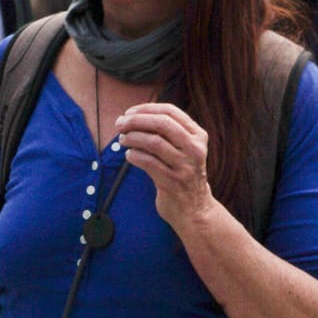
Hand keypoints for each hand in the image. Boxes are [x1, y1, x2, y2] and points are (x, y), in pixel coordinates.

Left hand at [115, 102, 214, 226]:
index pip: (171, 111)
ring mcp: (185, 167)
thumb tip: (133, 116)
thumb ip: (167, 132)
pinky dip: (134, 155)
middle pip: (162, 124)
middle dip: (136, 121)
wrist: (194, 209)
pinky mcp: (172, 182)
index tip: (129, 112)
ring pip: (154, 142)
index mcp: (198, 136)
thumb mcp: (184, 149)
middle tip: (119, 124)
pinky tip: (129, 155)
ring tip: (122, 140)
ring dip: (132, 138)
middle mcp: (195, 149)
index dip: (146, 109)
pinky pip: (147, 162)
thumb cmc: (182, 173)